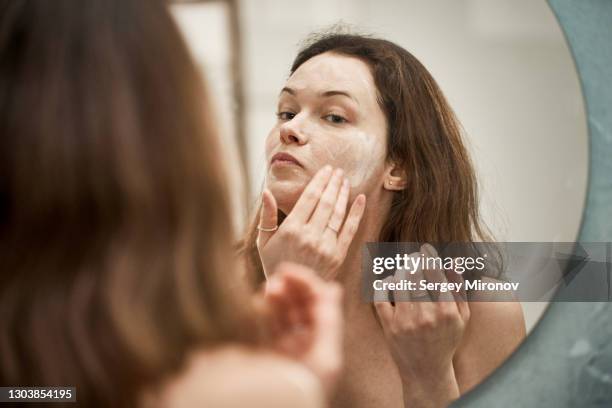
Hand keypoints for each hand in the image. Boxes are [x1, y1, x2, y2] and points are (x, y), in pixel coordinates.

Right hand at [257, 166, 365, 279]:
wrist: (293, 292)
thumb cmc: (275, 264)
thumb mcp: (264, 242)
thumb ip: (267, 216)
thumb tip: (266, 191)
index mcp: (291, 230)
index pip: (309, 198)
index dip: (319, 181)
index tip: (326, 170)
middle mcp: (309, 236)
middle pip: (325, 202)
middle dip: (333, 183)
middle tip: (338, 170)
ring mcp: (325, 246)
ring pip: (337, 213)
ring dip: (343, 193)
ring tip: (345, 180)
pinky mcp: (337, 255)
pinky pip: (350, 230)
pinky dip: (356, 213)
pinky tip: (361, 199)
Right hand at [262, 262, 343, 394]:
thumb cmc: (307, 391)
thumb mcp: (326, 358)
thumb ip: (329, 322)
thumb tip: (333, 287)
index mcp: (321, 343)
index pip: (316, 304)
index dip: (306, 284)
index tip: (288, 271)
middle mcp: (301, 343)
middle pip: (297, 305)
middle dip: (290, 288)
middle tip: (279, 277)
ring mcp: (279, 349)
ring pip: (277, 313)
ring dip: (274, 297)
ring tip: (270, 289)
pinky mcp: (259, 355)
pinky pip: (259, 326)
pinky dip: (257, 312)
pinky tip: (256, 305)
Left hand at [374, 244, 469, 407]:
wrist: (426, 371)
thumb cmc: (446, 339)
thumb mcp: (461, 317)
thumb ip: (459, 288)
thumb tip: (453, 261)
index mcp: (447, 312)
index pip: (436, 275)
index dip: (429, 257)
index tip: (425, 247)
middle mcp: (426, 316)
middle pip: (415, 276)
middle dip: (413, 260)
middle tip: (413, 256)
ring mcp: (406, 322)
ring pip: (399, 283)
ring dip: (400, 270)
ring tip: (404, 268)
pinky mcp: (389, 327)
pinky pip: (381, 297)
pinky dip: (384, 284)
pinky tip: (390, 281)